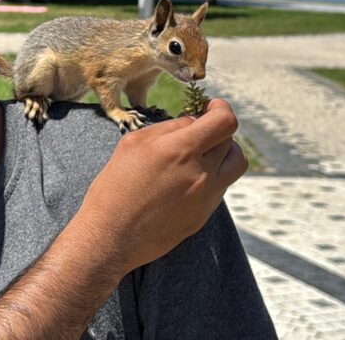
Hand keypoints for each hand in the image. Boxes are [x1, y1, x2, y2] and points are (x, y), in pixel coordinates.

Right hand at [72, 99, 245, 276]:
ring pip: (235, 165)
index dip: (221, 109)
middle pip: (230, 141)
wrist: (110, 236)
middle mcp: (199, 174)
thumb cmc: (114, 187)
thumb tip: (193, 122)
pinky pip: (221, 187)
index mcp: (179, 150)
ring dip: (223, 154)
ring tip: (200, 155)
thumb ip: (168, 128)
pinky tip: (186, 180)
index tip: (210, 108)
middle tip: (198, 133)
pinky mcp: (204, 216)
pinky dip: (211, 176)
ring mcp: (205, 198)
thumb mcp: (132, 144)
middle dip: (216, 131)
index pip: (225, 122)